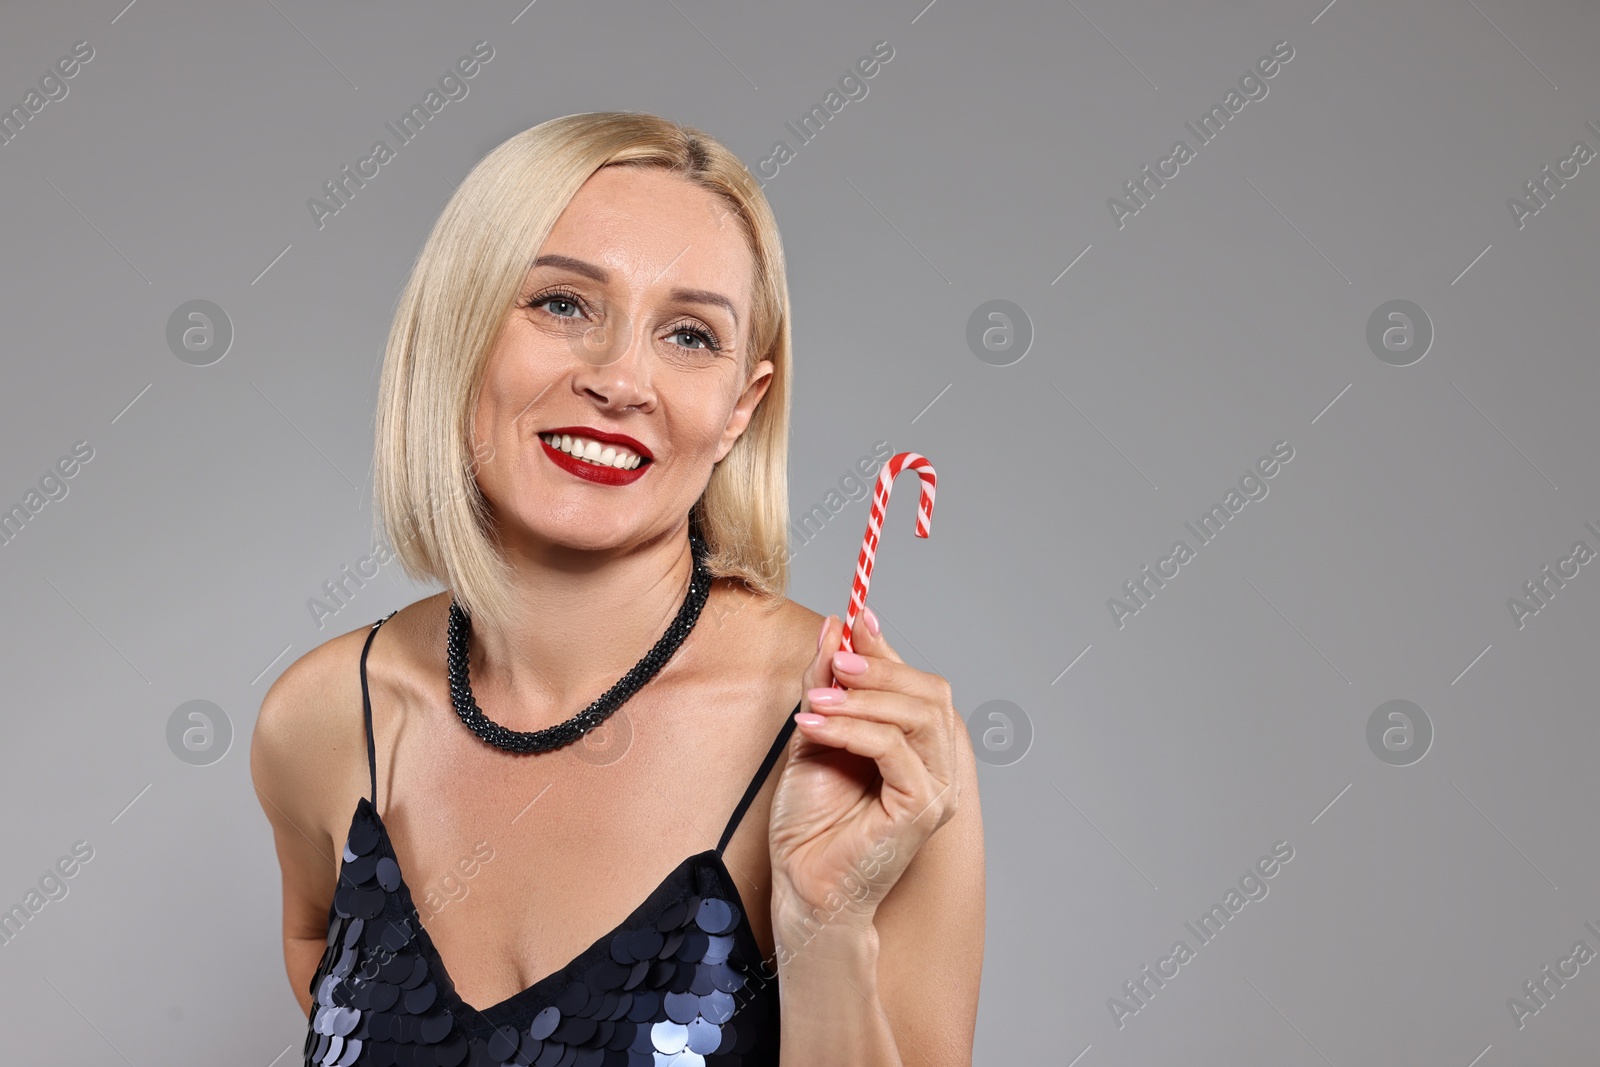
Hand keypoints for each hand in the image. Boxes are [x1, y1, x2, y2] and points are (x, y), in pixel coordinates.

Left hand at [766, 607, 961, 940]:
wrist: (802, 884)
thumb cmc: (810, 821)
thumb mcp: (814, 733)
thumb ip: (827, 684)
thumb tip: (837, 627)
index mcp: (917, 748)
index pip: (918, 684)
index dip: (888, 647)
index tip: (856, 615)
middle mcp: (936, 766)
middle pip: (930, 693)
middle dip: (881, 667)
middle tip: (837, 659)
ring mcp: (935, 789)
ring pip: (918, 716)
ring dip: (864, 697)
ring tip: (816, 699)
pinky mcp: (921, 810)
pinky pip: (895, 750)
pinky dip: (854, 728)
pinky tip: (815, 724)